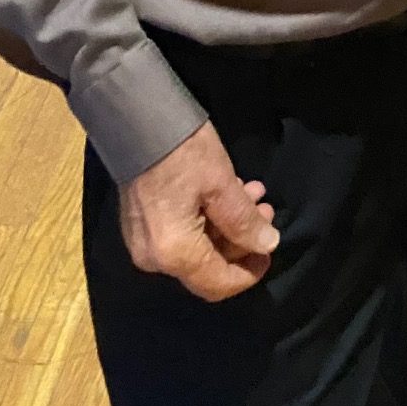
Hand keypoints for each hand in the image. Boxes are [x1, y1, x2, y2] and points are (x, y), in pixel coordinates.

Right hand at [118, 121, 278, 302]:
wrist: (136, 121)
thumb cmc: (183, 152)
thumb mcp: (222, 184)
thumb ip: (244, 221)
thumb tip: (267, 245)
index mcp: (174, 253)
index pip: (217, 284)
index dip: (249, 273)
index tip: (270, 251)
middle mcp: (154, 259)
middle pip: (208, 267)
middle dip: (241, 241)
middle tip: (265, 210)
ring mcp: (144, 243)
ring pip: (197, 249)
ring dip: (228, 226)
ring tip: (253, 195)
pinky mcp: (141, 226)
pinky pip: (181, 236)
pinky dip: (207, 220)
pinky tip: (228, 193)